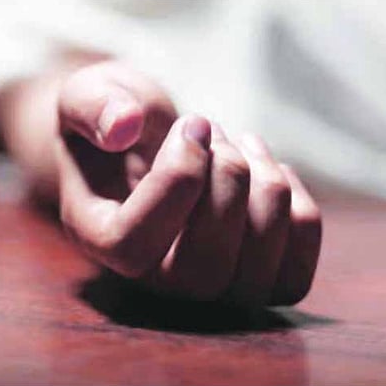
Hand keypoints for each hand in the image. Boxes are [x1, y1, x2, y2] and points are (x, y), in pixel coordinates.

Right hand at [55, 61, 321, 306]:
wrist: (138, 148)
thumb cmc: (113, 124)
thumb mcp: (86, 95)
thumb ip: (93, 105)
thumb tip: (123, 126)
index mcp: (98, 238)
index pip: (132, 245)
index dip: (174, 183)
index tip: (192, 125)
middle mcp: (148, 279)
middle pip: (201, 271)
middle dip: (228, 182)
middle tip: (216, 129)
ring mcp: (204, 290)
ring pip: (253, 276)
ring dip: (267, 189)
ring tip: (242, 143)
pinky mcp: (251, 284)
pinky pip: (292, 276)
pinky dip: (299, 214)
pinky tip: (269, 172)